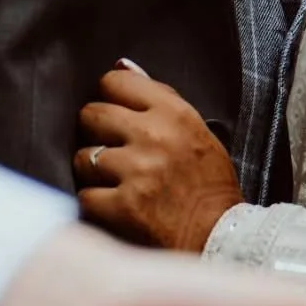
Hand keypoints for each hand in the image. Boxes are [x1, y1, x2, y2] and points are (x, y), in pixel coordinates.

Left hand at [75, 65, 244, 250]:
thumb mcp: (195, 131)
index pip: (114, 82)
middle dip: (95, 132)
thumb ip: (159, 98)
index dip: (109, 98)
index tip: (115, 114)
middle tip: (110, 149)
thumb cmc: (209, 185)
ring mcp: (136, 172)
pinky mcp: (123, 207)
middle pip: (91, 115)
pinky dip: (94, 203)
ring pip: (83, 157)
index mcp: (174, 113)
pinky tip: (113, 205)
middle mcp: (153, 137)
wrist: (221, 239)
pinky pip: (84, 195)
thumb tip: (122, 66)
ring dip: (92, 170)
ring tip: (113, 181)